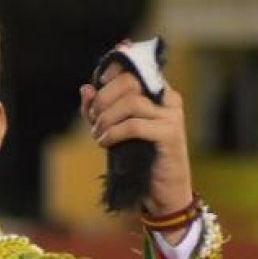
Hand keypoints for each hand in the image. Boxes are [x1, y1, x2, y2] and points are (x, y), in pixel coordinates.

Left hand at [79, 65, 193, 239]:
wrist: (162, 191)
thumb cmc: (138, 158)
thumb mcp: (113, 129)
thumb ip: (98, 109)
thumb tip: (85, 88)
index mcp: (157, 92)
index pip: (134, 67)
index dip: (112, 72)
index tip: (96, 87)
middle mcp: (168, 98)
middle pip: (129, 81)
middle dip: (103, 99)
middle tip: (94, 120)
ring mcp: (172, 115)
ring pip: (131, 102)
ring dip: (106, 118)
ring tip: (98, 135)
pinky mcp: (170, 134)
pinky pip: (134, 125)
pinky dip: (114, 133)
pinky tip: (105, 143)